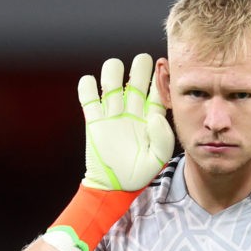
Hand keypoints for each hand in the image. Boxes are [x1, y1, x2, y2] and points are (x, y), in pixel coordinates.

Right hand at [78, 54, 173, 190]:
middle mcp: (131, 109)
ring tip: (114, 83)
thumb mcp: (158, 160)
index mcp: (150, 116)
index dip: (159, 75)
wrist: (113, 186)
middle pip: (136, 76)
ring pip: (111, 78)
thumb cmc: (138, 174)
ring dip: (112, 71)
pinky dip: (87, 85)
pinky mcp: (93, 118)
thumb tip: (154, 115)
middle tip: (140, 64)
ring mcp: (112, 112)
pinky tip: (91, 88)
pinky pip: (87, 93)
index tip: (160, 66)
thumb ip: (163, 138)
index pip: (156, 88)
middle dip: (138, 66)